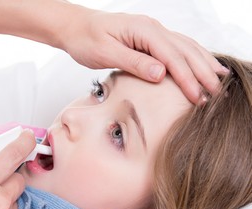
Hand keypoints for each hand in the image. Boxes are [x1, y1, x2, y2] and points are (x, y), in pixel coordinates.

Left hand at [60, 10, 227, 103]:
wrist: (75, 27)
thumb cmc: (86, 39)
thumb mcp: (106, 53)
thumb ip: (133, 62)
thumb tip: (160, 73)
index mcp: (143, 30)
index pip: (172, 56)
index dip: (187, 77)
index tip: (197, 96)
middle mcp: (152, 28)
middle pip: (185, 50)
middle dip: (202, 72)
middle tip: (216, 92)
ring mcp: (152, 31)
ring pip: (185, 46)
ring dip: (202, 63)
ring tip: (219, 79)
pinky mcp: (149, 38)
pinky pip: (176, 46)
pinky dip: (191, 56)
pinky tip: (200, 64)